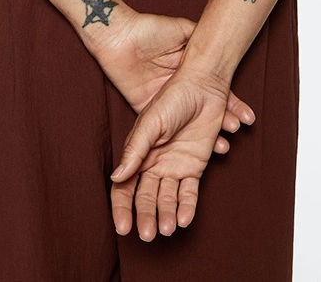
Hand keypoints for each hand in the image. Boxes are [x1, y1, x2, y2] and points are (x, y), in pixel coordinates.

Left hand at [94, 11, 254, 155]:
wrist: (118, 35)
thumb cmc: (149, 28)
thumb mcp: (181, 28)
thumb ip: (199, 35)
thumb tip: (220, 38)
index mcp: (186, 70)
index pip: (214, 89)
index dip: (230, 102)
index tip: (246, 116)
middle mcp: (176, 87)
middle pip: (204, 109)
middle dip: (223, 120)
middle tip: (237, 129)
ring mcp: (161, 100)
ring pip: (187, 122)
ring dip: (205, 134)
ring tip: (223, 144)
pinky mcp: (144, 107)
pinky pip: (163, 129)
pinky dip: (177, 141)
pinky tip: (194, 150)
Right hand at [109, 64, 247, 240]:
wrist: (203, 86)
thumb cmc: (173, 98)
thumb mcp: (151, 122)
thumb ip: (135, 150)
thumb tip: (116, 177)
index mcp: (138, 153)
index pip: (124, 186)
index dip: (122, 207)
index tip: (123, 228)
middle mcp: (154, 163)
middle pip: (146, 197)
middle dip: (145, 216)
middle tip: (148, 234)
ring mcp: (174, 166)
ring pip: (167, 198)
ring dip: (166, 215)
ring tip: (167, 229)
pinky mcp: (194, 166)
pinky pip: (189, 192)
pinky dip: (186, 207)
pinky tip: (183, 220)